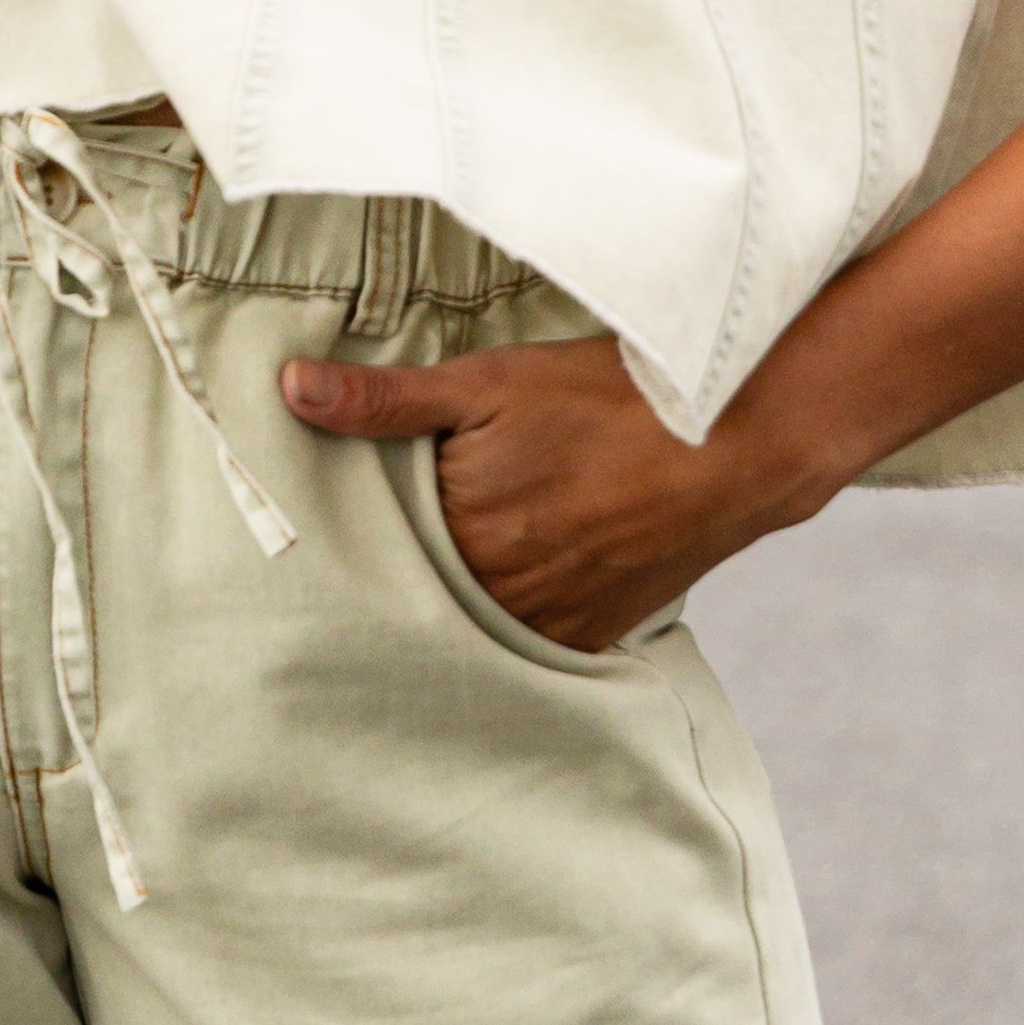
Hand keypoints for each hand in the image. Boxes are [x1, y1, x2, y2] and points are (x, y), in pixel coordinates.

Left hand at [279, 334, 789, 654]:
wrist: (735, 445)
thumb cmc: (606, 401)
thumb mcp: (489, 380)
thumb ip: (385, 399)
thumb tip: (288, 389)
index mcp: (463, 538)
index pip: (376, 555)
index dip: (355, 537)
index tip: (326, 529)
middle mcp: (502, 597)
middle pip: (422, 595)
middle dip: (398, 575)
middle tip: (371, 556)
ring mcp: (550, 625)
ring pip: (471, 623)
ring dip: (452, 601)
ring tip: (446, 564)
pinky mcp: (590, 637)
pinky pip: (524, 644)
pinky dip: (505, 619)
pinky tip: (500, 586)